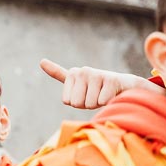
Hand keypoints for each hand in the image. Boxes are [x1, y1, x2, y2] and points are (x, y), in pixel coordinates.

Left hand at [40, 59, 162, 108]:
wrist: (125, 85)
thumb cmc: (96, 87)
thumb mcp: (76, 81)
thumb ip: (58, 73)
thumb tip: (41, 61)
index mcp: (73, 73)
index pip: (67, 101)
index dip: (77, 103)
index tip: (85, 95)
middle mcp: (83, 71)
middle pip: (77, 103)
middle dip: (87, 104)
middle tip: (96, 95)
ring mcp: (97, 74)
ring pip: (89, 104)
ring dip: (98, 104)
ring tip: (104, 94)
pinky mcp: (111, 80)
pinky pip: (102, 102)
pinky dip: (108, 103)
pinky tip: (112, 94)